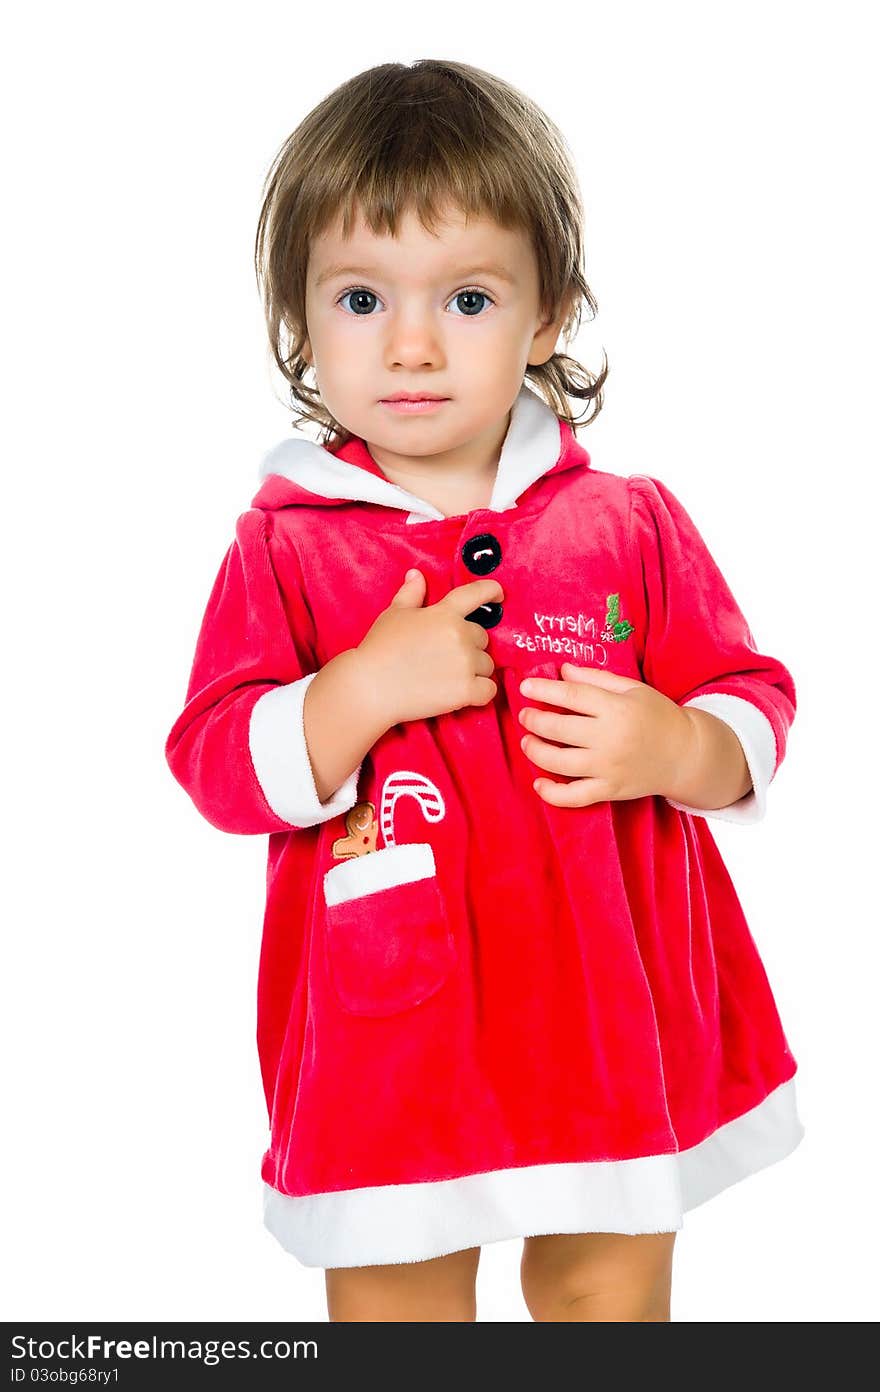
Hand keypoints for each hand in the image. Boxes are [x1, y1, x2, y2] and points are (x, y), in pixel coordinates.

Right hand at [355, 568, 502, 724]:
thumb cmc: (379, 649)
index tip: (499, 594)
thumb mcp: (394, 614)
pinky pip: (489, 690)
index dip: (492, 591)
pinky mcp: (466, 690)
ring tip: (447, 677)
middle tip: (443, 657)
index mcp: (445, 613)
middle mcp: (460, 635)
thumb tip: (416, 574)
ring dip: (474, 670)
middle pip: (482, 638)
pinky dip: (480, 693)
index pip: (476, 594)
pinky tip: (462, 693)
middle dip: (468, 646)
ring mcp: (465, 663)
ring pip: (487, 664)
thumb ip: (411, 593)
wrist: (371, 687)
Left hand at [517, 661, 696, 806]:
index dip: (544, 690)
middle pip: (559, 728)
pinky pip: (575, 797)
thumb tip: (562, 671)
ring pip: (560, 762)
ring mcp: (609, 767)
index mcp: (617, 708)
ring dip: (535, 751)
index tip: (526, 686)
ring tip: (527, 741)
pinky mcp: (610, 790)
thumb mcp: (632, 689)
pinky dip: (552, 793)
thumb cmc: (657, 716)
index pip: (572, 695)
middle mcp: (611, 738)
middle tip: (525, 715)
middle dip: (534, 720)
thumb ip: (595, 679)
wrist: (686, 754)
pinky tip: (539, 783)